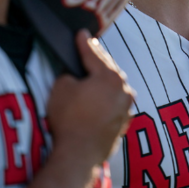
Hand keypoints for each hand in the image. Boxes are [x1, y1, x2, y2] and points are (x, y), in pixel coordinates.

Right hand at [45, 30, 133, 165]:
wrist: (78, 154)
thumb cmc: (69, 118)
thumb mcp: (61, 88)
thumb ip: (69, 74)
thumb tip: (74, 74)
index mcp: (110, 77)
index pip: (93, 55)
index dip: (84, 43)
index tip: (81, 33)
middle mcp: (124, 90)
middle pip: (107, 69)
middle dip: (97, 59)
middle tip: (89, 48)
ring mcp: (127, 108)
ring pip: (114, 86)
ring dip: (104, 79)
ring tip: (94, 72)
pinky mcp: (124, 123)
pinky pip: (115, 103)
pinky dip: (107, 98)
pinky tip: (99, 97)